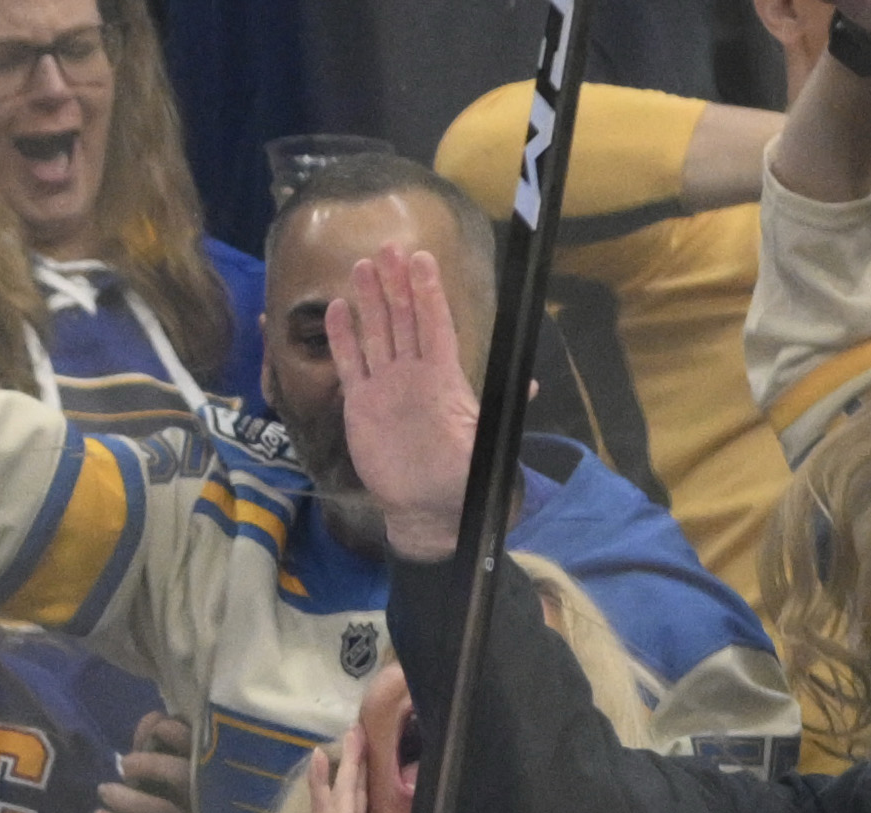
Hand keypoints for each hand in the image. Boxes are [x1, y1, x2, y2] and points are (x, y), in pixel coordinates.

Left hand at [96, 712, 200, 812]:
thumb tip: (153, 718)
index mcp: (204, 783)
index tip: (158, 728)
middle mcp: (200, 810)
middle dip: (153, 764)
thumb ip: (154, 745)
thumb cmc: (157, 809)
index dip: (180, 735)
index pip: (204, 752)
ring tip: (104, 790)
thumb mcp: (157, 775)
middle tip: (126, 764)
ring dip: (129, 798)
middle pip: (185, 779)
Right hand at [328, 246, 478, 564]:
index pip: (435, 325)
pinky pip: (351, 364)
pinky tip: (337, 309)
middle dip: (395, 284)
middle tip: (388, 248)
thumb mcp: (486, 445)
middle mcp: (413, 374)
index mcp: (443, 378)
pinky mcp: (361, 404)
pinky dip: (343, 338)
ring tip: (362, 266)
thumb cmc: (460, 477)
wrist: (425, 507)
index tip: (423, 260)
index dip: (428, 294)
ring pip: (376, 334)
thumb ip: (501, 413)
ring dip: (370, 300)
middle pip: (402, 320)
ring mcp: (385, 386)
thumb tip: (533, 386)